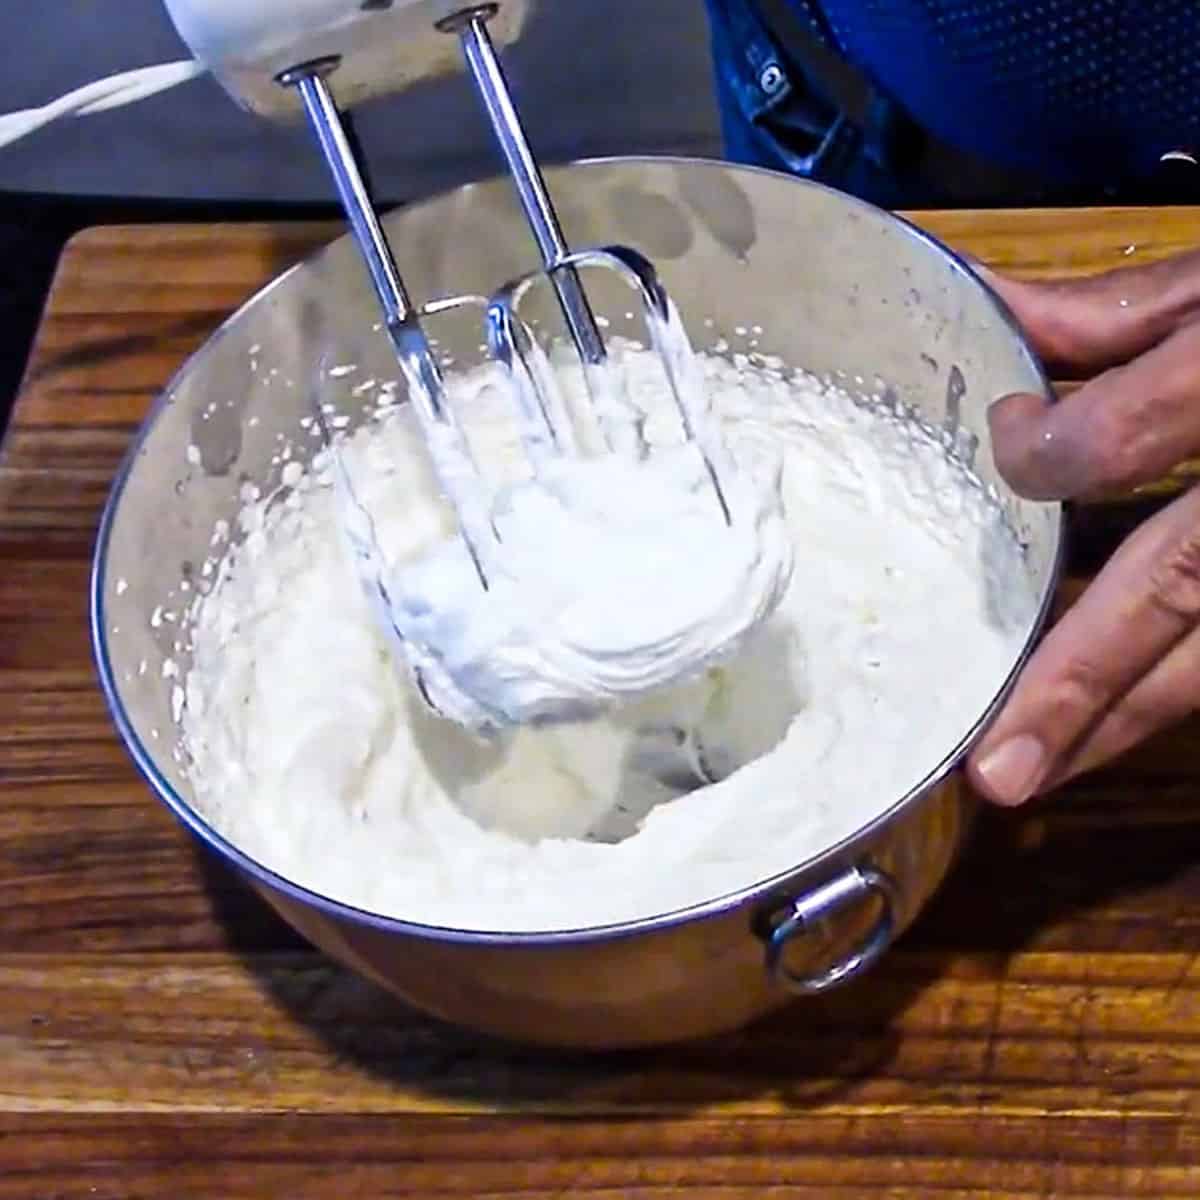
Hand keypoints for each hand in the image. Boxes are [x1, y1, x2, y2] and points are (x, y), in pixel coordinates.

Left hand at [965, 251, 1199, 805]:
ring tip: (1035, 773)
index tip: (1011, 441)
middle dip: (1077, 680)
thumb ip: (1121, 316)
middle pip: (1173, 589)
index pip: (1120, 436)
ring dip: (1128, 719)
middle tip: (994, 770)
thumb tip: (998, 324)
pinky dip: (1187, 688)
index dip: (1045, 453)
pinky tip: (1123, 729)